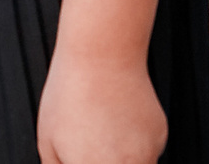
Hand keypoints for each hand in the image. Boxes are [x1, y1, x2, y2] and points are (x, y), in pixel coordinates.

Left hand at [36, 48, 165, 163]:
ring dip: (122, 162)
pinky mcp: (160, 136)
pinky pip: (147, 153)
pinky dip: (135, 147)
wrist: (104, 55)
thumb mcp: (49, 142)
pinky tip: (119, 123)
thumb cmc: (71, 94)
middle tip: (95, 150)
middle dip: (105, 162)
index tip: (81, 161)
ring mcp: (147, 154)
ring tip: (102, 137)